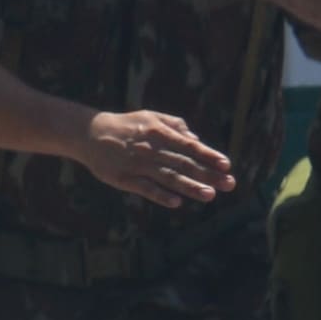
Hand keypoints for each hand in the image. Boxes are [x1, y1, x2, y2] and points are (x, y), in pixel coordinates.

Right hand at [77, 109, 236, 207]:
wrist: (90, 133)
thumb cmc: (126, 125)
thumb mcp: (151, 117)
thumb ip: (174, 125)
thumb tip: (196, 138)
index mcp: (159, 133)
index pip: (190, 146)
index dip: (208, 155)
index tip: (226, 165)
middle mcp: (151, 149)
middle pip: (184, 164)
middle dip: (208, 174)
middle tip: (230, 184)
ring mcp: (137, 164)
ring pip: (168, 177)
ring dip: (190, 187)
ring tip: (210, 196)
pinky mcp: (123, 178)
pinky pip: (144, 188)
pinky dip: (160, 195)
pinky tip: (176, 202)